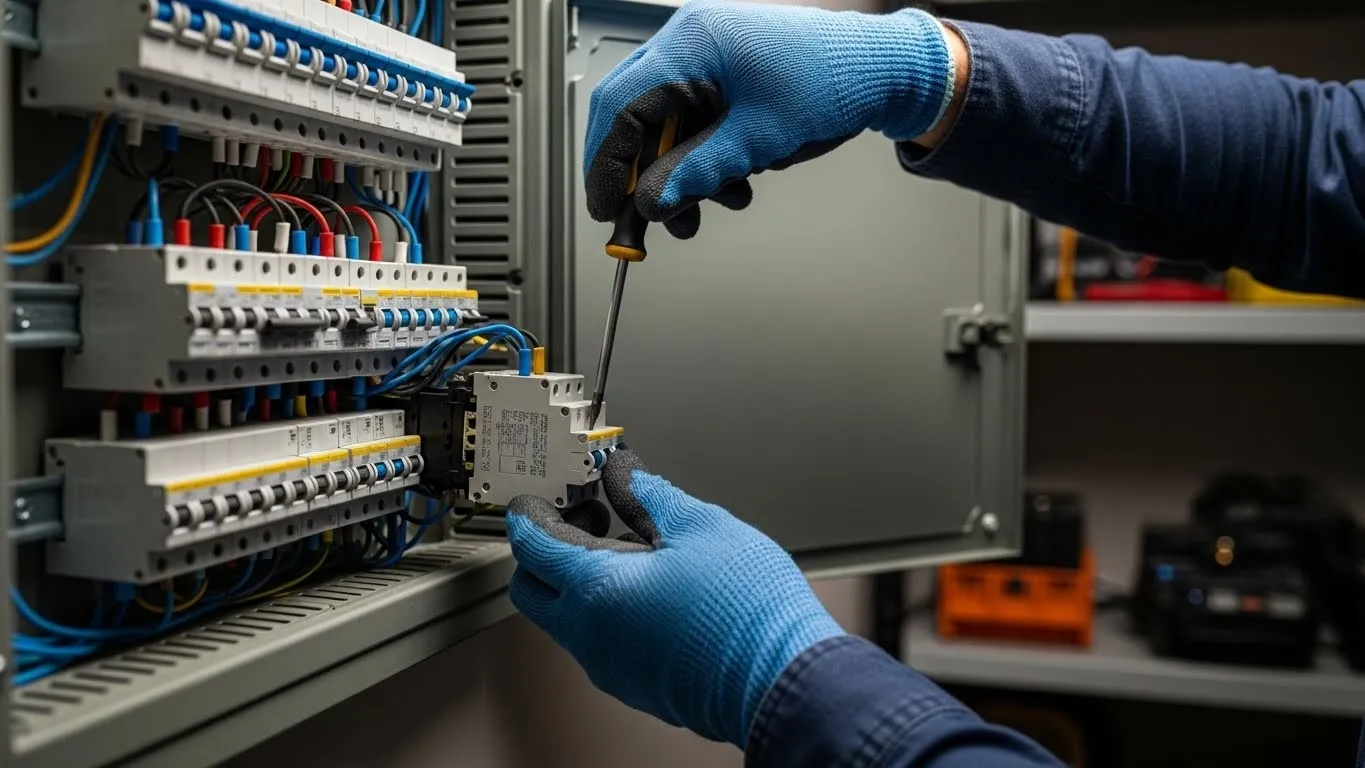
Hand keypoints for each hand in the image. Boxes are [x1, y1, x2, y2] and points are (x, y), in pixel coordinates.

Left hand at [505, 449, 842, 746]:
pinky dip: (608, 613)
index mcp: (596, 591)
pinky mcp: (637, 687)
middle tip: (578, 524)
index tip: (535, 501)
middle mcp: (591, 637)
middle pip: (533, 591)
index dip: (528, 515)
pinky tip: (652, 591)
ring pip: (568, 621)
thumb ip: (651, 495)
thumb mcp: (701, 526)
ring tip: (631, 553)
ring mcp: (611, 668)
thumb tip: (626, 474)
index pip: (532, 547)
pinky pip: (600, 644)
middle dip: (542, 555)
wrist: (786, 680)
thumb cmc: (748, 611)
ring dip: (580, 584)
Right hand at [583, 1, 957, 239]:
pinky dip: (701, 162)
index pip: (621, 105)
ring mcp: (706, 61)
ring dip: (676, 176)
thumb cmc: (833, 81)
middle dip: (639, 174)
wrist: (882, 69)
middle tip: (643, 220)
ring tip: (700, 213)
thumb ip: (698, 172)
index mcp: (693, 43)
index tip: (607, 208)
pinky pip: (692, 124)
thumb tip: (652, 203)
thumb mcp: (759, 140)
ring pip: (663, 127)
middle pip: (634, 115)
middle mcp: (691, 44)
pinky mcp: (723, 81)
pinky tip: (730, 186)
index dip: (607, 163)